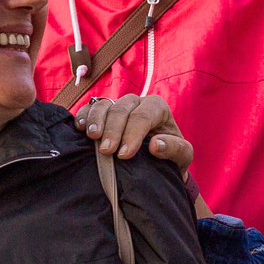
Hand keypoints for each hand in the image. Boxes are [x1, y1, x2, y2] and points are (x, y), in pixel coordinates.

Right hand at [73, 94, 193, 172]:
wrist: (156, 161)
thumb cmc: (170, 156)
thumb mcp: (182, 156)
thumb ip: (175, 149)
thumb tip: (155, 144)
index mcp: (157, 107)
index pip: (143, 115)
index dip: (133, 134)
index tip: (124, 155)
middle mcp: (136, 102)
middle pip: (121, 109)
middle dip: (113, 129)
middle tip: (107, 151)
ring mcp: (116, 106)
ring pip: (103, 105)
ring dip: (95, 120)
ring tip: (92, 137)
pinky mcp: (101, 113)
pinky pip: (88, 108)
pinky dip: (83, 116)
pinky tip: (80, 129)